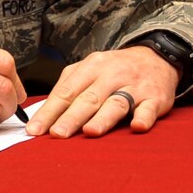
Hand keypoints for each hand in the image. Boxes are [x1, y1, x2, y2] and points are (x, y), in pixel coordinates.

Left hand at [28, 45, 179, 137]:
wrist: (157, 58)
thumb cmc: (115, 70)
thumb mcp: (90, 70)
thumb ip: (68, 88)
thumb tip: (43, 116)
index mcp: (92, 67)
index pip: (67, 91)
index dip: (50, 111)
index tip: (35, 130)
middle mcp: (112, 75)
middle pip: (89, 98)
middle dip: (72, 117)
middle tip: (57, 134)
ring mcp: (135, 87)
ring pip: (117, 103)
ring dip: (103, 118)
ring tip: (90, 132)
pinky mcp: (155, 98)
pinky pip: (149, 108)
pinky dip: (144, 117)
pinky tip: (137, 126)